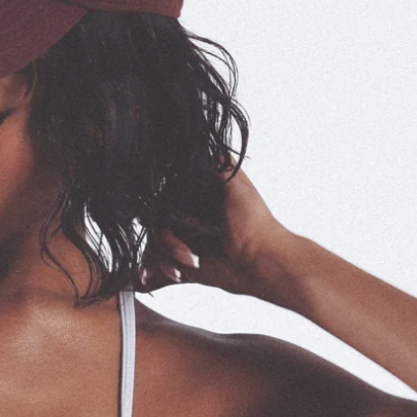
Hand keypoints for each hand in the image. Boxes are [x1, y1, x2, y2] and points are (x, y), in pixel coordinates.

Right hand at [137, 164, 293, 298]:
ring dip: (170, 252)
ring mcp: (186, 241)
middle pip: (156, 220)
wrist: (261, 263)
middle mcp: (190, 218)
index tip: (181, 214)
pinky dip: (163, 270)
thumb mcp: (238, 187)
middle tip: (192, 241)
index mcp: (200, 198)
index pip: (166, 197)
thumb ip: (221, 166)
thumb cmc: (255, 226)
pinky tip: (177, 273)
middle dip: (168, 235)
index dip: (166, 205)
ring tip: (192, 260)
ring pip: (155, 243)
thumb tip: (210, 143)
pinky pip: (159, 264)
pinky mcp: (183, 264)